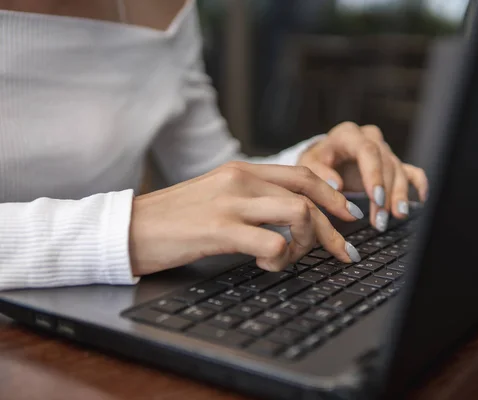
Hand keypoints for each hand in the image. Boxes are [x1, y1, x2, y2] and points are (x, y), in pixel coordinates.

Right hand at [129, 162, 364, 275]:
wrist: (129, 226)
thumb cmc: (175, 217)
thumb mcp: (217, 195)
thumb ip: (252, 197)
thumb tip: (290, 215)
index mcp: (242, 170)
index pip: (302, 175)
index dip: (332, 195)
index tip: (347, 215)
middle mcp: (241, 179)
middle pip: (309, 196)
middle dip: (335, 228)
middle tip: (345, 251)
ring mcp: (231, 203)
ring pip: (299, 215)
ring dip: (308, 243)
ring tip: (290, 259)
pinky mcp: (219, 230)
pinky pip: (272, 244)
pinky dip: (280, 260)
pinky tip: (265, 266)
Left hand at [298, 122, 427, 231]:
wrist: (323, 157)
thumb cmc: (315, 161)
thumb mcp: (307, 164)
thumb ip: (318, 172)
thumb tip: (336, 185)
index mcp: (348, 135)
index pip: (367, 151)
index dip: (374, 175)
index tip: (376, 198)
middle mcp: (369, 139)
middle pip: (386, 163)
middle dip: (386, 193)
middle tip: (381, 218)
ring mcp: (383, 150)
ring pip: (399, 170)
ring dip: (399, 195)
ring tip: (397, 216)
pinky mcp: (392, 162)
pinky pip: (411, 170)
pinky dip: (418, 184)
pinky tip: (421, 199)